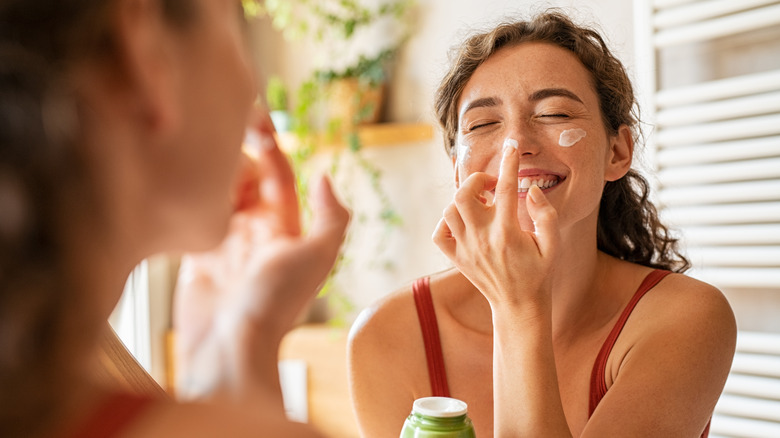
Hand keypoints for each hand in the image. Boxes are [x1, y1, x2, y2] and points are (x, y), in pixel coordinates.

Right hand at [173, 110, 349, 400]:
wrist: (228, 348)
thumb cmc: (275, 304)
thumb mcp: (316, 257)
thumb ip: (330, 217)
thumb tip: (323, 175)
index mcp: (285, 227)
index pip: (277, 173)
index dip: (267, 144)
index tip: (251, 115)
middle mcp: (256, 231)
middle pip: (244, 177)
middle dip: (234, 156)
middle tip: (216, 140)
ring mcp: (224, 243)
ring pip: (218, 192)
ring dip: (211, 174)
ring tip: (197, 158)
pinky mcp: (194, 256)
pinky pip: (193, 216)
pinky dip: (189, 199)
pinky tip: (180, 181)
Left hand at [432, 142, 559, 309]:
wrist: (519, 306)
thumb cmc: (539, 274)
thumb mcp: (553, 245)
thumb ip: (546, 215)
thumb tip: (531, 190)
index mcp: (508, 233)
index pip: (505, 188)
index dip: (509, 163)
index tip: (512, 147)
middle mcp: (483, 239)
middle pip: (464, 195)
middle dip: (476, 180)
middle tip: (491, 185)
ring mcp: (466, 249)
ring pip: (449, 211)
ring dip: (463, 200)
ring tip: (481, 204)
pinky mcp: (456, 258)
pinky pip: (439, 233)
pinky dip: (446, 222)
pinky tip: (464, 222)